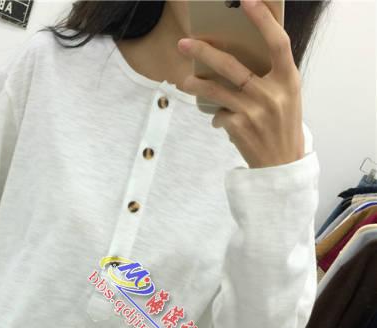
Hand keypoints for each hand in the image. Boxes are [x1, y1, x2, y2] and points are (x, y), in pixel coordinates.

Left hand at [178, 0, 304, 168]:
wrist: (282, 164)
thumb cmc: (283, 126)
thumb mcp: (286, 98)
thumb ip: (269, 77)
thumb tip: (233, 59)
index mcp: (289, 80)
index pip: (278, 43)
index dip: (263, 20)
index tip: (247, 1)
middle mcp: (272, 94)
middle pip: (232, 65)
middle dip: (204, 52)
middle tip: (185, 43)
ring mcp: (254, 111)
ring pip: (216, 90)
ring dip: (196, 84)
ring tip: (185, 80)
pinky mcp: (239, 127)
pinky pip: (219, 114)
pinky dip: (217, 116)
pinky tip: (222, 121)